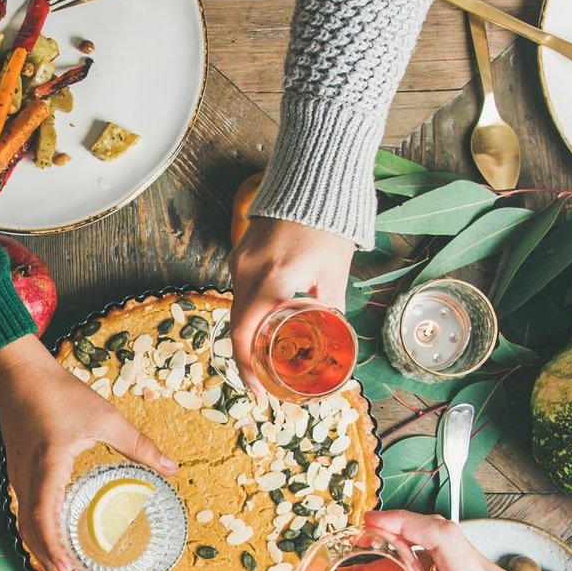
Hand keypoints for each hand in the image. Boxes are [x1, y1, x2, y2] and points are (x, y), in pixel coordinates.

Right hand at [0, 335, 176, 570]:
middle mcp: (26, 477)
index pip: (45, 520)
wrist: (19, 373)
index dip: (55, 550)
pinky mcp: (17, 471)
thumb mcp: (105, 418)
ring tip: (63, 569)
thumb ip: (138, 446)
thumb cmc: (60, 393)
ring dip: (42, 548)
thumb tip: (170, 469)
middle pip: (31, 531)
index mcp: (48, 467)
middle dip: (49, 561)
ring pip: (25, 523)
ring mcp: (17, 475)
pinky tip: (52, 538)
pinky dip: (37, 530)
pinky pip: (24, 510)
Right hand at [227, 217, 357, 395]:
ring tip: (266, 355)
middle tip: (263, 382)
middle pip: (237, 326)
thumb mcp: (334, 273)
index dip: (248, 368)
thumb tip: (333, 339)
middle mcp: (248, 270)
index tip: (259, 390)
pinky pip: (239, 289)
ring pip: (237, 308)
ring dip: (248, 334)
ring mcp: (239, 259)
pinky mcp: (240, 252)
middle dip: (247, 358)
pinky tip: (264, 321)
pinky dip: (250, 311)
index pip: (246, 334)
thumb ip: (330, 308)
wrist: (313, 180)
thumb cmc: (329, 226)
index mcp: (274, 279)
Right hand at [330, 512, 571, 570]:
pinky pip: (468, 567)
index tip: (373, 523)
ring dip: (422, 547)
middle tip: (371, 537)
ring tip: (388, 560)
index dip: (404, 521)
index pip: (441, 535)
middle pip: (447, 535)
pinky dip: (439, 566)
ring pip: (458, 550)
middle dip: (406, 529)